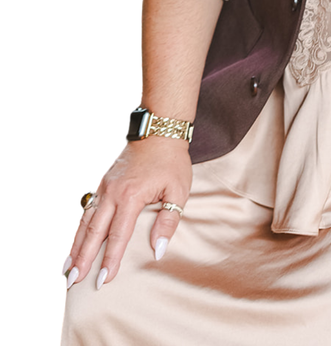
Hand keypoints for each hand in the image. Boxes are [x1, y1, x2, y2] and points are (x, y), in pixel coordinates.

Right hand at [64, 136, 191, 288]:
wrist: (159, 132)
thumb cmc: (171, 162)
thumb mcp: (178, 191)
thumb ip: (168, 221)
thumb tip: (158, 250)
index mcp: (131, 196)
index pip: (118, 235)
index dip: (110, 259)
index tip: (103, 280)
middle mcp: (113, 192)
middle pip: (94, 232)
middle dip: (83, 259)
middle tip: (72, 282)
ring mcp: (105, 187)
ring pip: (86, 222)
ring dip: (76, 246)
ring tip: (67, 269)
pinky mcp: (103, 184)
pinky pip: (88, 210)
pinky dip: (80, 229)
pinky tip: (75, 243)